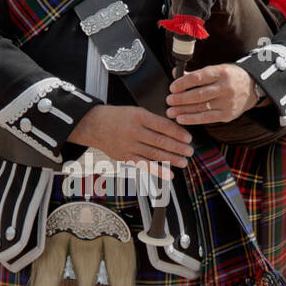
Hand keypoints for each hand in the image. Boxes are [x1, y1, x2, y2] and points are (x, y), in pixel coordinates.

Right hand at [70, 103, 194, 167]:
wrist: (95, 125)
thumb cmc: (118, 117)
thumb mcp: (136, 111)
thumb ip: (153, 121)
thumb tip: (174, 131)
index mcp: (139, 116)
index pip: (162, 126)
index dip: (177, 133)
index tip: (188, 137)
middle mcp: (134, 131)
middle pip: (160, 141)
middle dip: (177, 147)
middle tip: (190, 151)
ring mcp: (129, 146)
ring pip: (154, 154)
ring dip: (171, 159)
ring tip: (184, 162)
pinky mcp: (126, 157)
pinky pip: (144, 165)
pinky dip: (158, 171)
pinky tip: (170, 174)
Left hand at [166, 63, 265, 123]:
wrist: (252, 87)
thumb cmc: (229, 77)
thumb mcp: (217, 70)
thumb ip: (196, 74)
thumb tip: (176, 73)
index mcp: (221, 72)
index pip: (198, 78)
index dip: (183, 83)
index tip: (172, 88)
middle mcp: (225, 87)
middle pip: (198, 95)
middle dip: (180, 99)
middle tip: (168, 101)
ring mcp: (228, 102)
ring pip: (201, 107)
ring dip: (183, 110)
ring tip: (171, 111)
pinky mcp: (228, 114)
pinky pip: (207, 118)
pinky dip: (192, 119)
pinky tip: (181, 119)